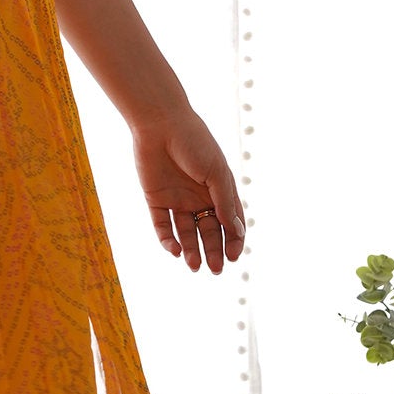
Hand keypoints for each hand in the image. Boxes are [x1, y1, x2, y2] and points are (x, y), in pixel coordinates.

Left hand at [132, 109, 244, 274]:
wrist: (160, 124)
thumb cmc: (195, 143)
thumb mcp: (216, 173)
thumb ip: (225, 201)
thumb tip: (237, 230)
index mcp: (220, 189)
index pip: (230, 222)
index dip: (234, 240)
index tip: (234, 257)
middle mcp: (199, 197)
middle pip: (208, 231)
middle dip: (213, 251)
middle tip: (216, 270)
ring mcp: (177, 199)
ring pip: (186, 232)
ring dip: (191, 250)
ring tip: (195, 266)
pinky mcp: (156, 199)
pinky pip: (162, 225)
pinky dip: (168, 239)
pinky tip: (174, 250)